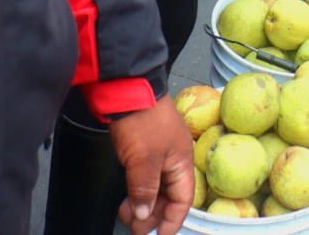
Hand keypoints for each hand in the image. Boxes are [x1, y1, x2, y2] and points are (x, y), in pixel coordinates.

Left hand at [111, 100, 195, 234]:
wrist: (125, 87)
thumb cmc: (142, 120)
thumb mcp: (144, 160)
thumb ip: (145, 191)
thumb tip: (145, 215)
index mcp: (182, 161)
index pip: (183, 200)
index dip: (173, 220)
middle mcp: (173, 158)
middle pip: (169, 196)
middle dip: (153, 215)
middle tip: (134, 227)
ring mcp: (157, 152)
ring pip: (155, 188)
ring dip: (142, 204)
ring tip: (126, 214)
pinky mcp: (142, 147)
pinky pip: (144, 177)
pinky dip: (136, 191)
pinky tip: (126, 198)